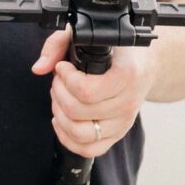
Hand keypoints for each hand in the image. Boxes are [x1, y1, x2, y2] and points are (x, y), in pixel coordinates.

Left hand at [32, 27, 153, 157]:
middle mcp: (128, 101)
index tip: (62, 67)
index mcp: (127, 75)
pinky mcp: (117, 135)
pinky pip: (89, 150)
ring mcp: (123, 122)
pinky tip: (62, 120)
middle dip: (59, 93)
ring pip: (80, 134)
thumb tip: (39, 68)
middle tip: (59, 79)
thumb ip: (59, 43)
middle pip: (78, 111)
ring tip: (60, 98)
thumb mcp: (91, 34)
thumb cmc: (117, 48)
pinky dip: (68, 138)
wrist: (145, 64)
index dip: (65, 79)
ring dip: (60, 115)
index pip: (87, 91)